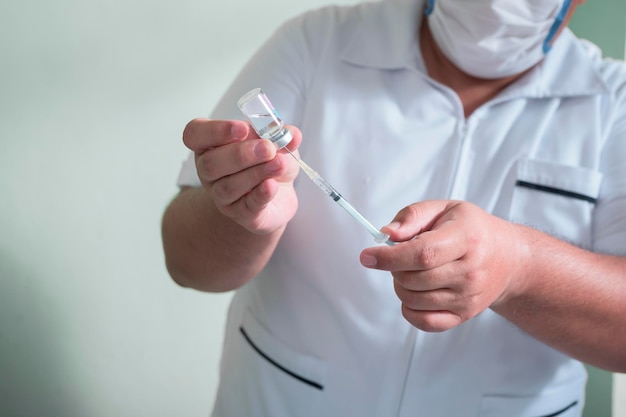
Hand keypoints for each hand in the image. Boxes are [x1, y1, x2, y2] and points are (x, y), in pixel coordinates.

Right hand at [182, 118, 301, 233]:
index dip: (215, 131)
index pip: (195, 134)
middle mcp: (209, 172)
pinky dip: (260, 195)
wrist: (279, 194)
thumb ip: (283, 135)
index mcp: (210, 145)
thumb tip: (293, 135)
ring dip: (255, 173)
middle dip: (241, 154)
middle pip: (210, 163)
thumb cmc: (269, 161)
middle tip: (267, 148)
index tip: (242, 128)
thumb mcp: (278, 142)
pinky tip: (272, 186)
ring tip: (278, 164)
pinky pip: (247, 206)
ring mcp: (222, 196)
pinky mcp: (241, 215)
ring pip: (228, 187)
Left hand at [360, 200, 524, 331]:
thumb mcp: (444, 208)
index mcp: (466, 238)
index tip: (367, 256)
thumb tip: (387, 234)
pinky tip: (414, 292)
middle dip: (394, 268)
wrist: (508, 258)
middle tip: (402, 257)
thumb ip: (412, 216)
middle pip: (414, 279)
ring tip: (412, 271)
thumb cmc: (472, 230)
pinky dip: (409, 309)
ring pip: (414, 300)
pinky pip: (424, 322)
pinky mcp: (464, 315)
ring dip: (400, 286)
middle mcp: (470, 271)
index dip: (389, 257)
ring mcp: (468, 297)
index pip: (422, 254)